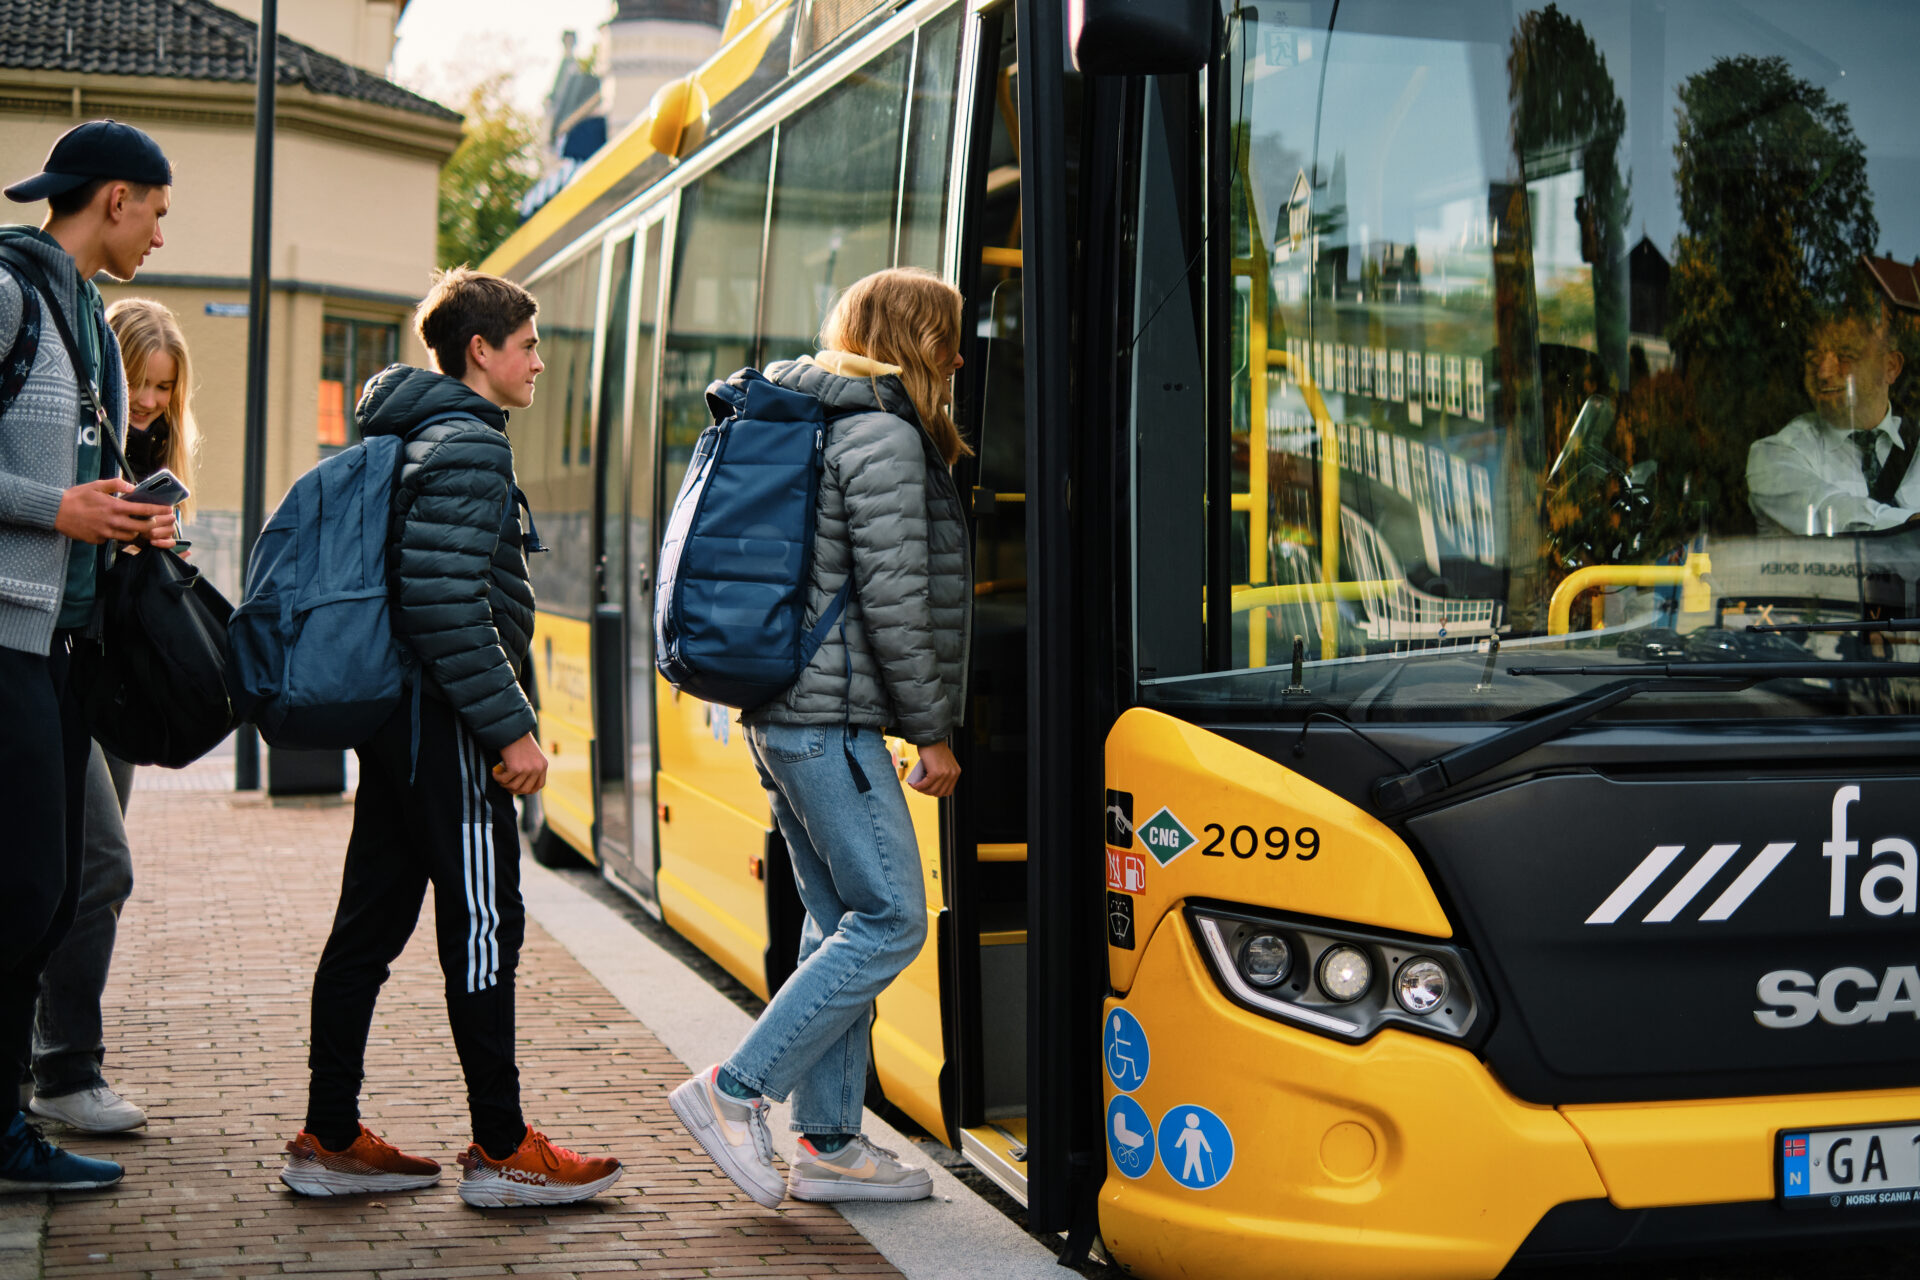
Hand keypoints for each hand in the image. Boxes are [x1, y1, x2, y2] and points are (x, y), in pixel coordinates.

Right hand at [55, 479, 175, 545]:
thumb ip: (117, 484)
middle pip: (142, 528)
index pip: (144, 511)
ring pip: (130, 537)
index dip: (159, 511)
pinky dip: (118, 535)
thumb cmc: (77, 496)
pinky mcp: (98, 540)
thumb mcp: (97, 485)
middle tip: (158, 522)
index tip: (169, 510)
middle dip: (153, 526)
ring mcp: (106, 533)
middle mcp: (113, 522)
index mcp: (115, 507)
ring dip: (136, 532)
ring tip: (138, 525)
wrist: (55, 511)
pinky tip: (115, 529)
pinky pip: (113, 540)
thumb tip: (133, 486)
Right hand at [491, 732, 547, 795]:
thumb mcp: (530, 754)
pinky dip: (497, 777)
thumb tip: (520, 786)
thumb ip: (530, 768)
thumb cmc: (518, 740)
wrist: (511, 728)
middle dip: (513, 789)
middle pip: (525, 790)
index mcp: (543, 765)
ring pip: (513, 787)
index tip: (517, 787)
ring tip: (498, 775)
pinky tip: (494, 771)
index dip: (527, 790)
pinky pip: (504, 780)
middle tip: (504, 782)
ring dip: (503, 783)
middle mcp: (537, 768)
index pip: (538, 786)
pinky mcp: (516, 768)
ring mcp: (528, 769)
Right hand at [908, 741, 959, 797]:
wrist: (929, 737)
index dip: (935, 792)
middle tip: (918, 787)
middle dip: (927, 792)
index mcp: (956, 772)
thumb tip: (931, 788)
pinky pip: (925, 785)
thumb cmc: (934, 748)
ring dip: (920, 789)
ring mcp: (945, 774)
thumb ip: (941, 774)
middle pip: (939, 793)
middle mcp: (952, 774)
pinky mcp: (935, 772)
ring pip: (931, 790)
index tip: (927, 789)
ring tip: (914, 785)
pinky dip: (917, 786)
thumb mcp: (943, 762)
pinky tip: (912, 783)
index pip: (947, 791)